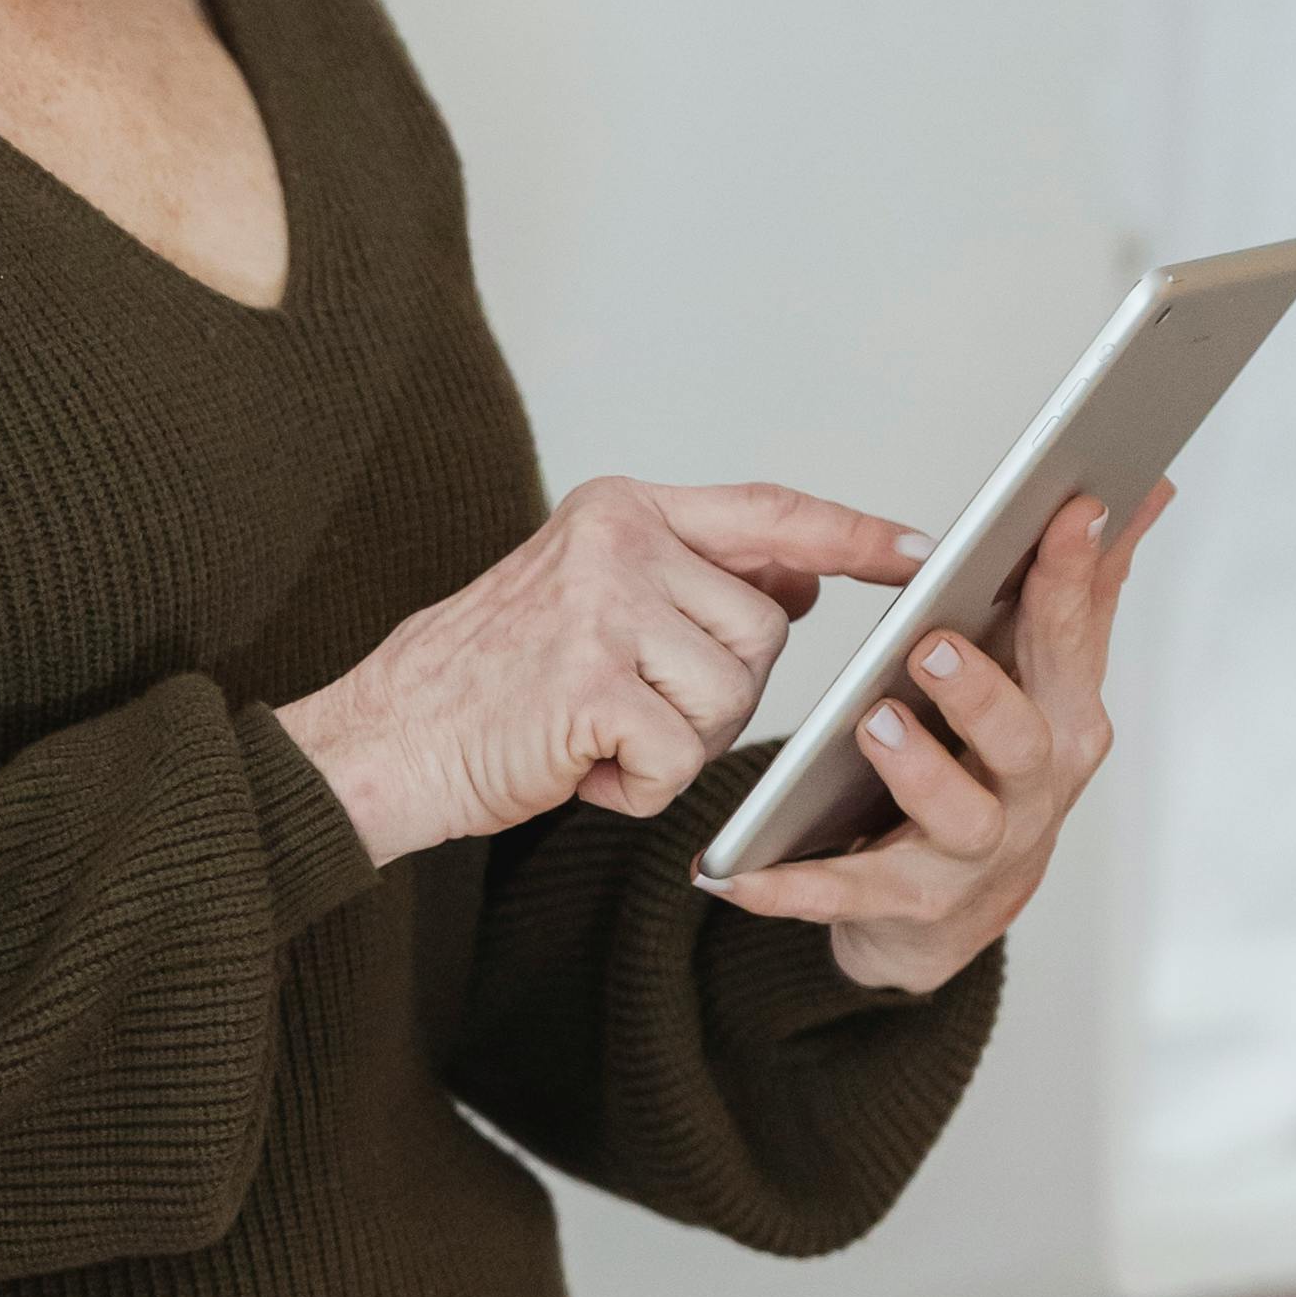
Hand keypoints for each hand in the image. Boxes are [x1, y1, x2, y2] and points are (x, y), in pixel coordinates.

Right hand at [276, 482, 929, 865]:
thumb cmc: (480, 687)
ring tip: (591, 738)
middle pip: (764, 628)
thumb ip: (689, 577)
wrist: (376, 746)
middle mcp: (616, 540)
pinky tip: (576, 770)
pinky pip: (683, 757)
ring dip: (676, 745)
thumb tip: (807, 571)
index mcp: (618, 508)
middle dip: (716, 692)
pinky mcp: (593, 687)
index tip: (919, 553)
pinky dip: (639, 788)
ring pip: (732, 697)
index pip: (768, 511)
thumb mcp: (586, 599)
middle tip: (623, 710)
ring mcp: (604, 609)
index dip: (851, 535)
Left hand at [710, 486, 1168, 995]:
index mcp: (1063, 717)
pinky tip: (734, 874)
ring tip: (870, 724)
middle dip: (984, 691)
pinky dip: (792, 888)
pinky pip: (848, 895)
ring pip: (961, 816)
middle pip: (1025, 737)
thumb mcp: (1043, 681)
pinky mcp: (913, 904)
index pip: (1071, 637)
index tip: (1073, 508)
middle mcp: (1034, 787)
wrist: (953, 913)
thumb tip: (1144, 487)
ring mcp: (977, 852)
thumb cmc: (997, 774)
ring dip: (917, 771)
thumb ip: (1081, 590)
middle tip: (932, 644)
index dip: (1073, 575)